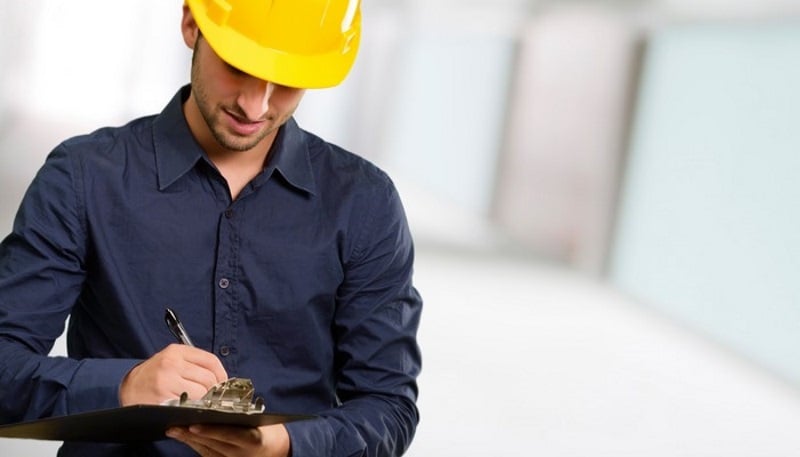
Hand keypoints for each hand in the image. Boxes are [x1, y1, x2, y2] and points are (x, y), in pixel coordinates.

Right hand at [119, 344, 227, 405]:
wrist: (129, 389)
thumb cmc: (154, 376)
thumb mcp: (171, 361)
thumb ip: (194, 364)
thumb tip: (221, 377)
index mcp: (176, 351)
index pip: (211, 361)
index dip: (221, 375)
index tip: (221, 384)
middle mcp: (171, 363)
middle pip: (208, 378)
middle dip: (211, 391)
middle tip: (206, 397)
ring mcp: (166, 380)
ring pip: (201, 393)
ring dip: (201, 401)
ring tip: (193, 402)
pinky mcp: (162, 397)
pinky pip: (188, 404)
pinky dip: (191, 408)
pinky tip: (185, 407)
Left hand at [166, 424, 290, 456]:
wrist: (274, 451)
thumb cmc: (265, 429)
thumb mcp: (259, 420)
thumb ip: (240, 414)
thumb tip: (214, 404)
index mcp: (252, 439)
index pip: (228, 434)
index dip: (210, 431)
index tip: (194, 425)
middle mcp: (240, 453)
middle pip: (212, 443)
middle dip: (192, 434)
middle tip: (174, 425)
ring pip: (205, 450)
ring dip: (188, 440)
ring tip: (173, 429)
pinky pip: (205, 454)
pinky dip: (194, 444)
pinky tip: (183, 436)